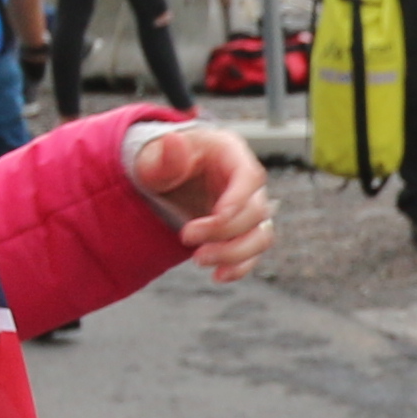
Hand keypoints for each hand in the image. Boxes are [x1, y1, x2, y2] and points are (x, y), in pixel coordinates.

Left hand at [124, 116, 276, 279]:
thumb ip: (163, 156)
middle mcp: (247, 180)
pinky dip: (239, 268)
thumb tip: (173, 141)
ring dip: (234, 254)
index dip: (238, 200)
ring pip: (262, 236)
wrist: (163, 177)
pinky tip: (217, 276)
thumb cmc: (160, 161)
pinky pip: (253, 253)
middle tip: (186, 237)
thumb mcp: (154, 157)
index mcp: (231, 152)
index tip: (215, 217)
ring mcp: (248, 207)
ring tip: (198, 260)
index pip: (250, 177)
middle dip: (223, 231)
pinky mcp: (243, 230)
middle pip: (256, 211)